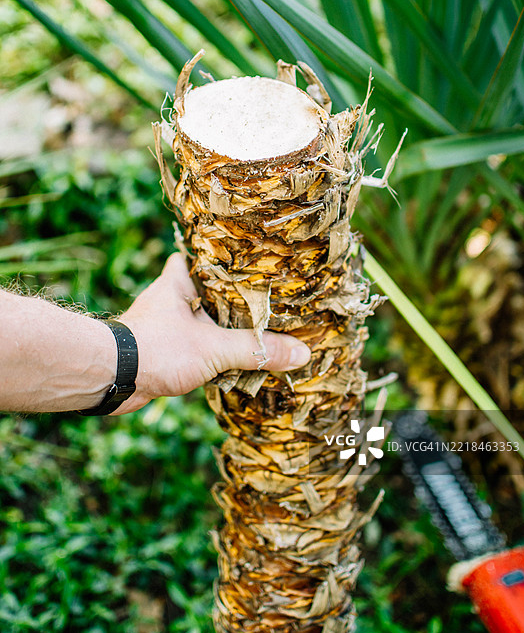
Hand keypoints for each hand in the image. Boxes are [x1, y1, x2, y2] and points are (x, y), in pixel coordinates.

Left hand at [114, 253, 310, 413]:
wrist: (111, 378)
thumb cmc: (157, 349)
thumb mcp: (214, 349)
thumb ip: (257, 350)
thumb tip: (302, 353)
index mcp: (179, 281)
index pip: (201, 254)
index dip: (223, 254)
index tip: (250, 256)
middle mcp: (170, 297)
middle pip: (207, 287)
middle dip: (231, 295)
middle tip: (265, 296)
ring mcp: (165, 323)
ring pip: (200, 317)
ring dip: (222, 324)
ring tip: (258, 327)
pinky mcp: (162, 348)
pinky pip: (194, 341)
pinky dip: (211, 348)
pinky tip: (232, 357)